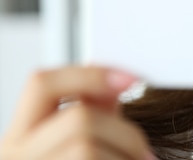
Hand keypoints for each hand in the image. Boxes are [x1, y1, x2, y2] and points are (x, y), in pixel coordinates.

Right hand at [0, 66, 155, 159]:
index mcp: (15, 141)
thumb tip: (113, 85)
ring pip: (86, 149)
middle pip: (78, 119)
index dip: (90, 74)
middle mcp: (14, 159)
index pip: (42, 84)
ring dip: (127, 157)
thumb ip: (87, 119)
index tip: (133, 78)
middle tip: (145, 153)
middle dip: (125, 132)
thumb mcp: (65, 149)